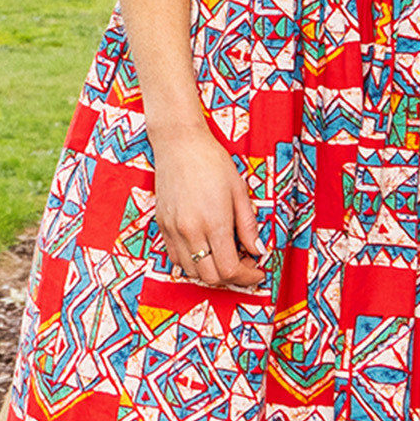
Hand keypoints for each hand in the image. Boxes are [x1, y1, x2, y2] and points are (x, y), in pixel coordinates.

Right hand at [151, 139, 268, 289]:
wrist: (179, 143)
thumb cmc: (212, 161)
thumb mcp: (239, 191)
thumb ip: (248, 226)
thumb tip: (257, 250)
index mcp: (214, 223)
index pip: (230, 269)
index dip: (247, 277)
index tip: (257, 272)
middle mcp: (190, 231)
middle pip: (210, 277)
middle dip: (232, 277)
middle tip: (245, 263)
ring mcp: (173, 230)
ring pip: (191, 271)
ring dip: (210, 271)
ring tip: (224, 255)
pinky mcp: (162, 225)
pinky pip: (176, 257)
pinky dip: (192, 262)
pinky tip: (204, 248)